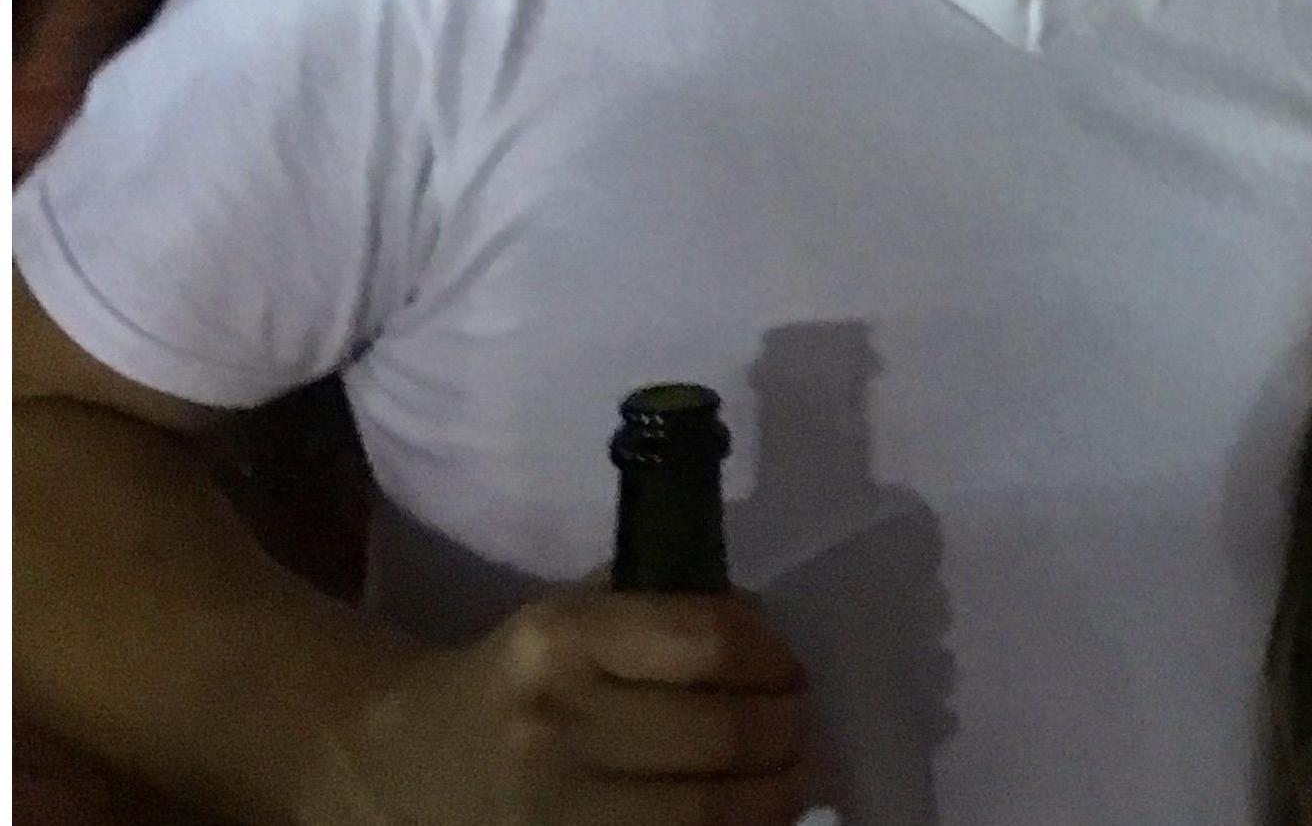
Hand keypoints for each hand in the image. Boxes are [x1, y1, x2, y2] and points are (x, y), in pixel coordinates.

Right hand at [298, 586, 809, 825]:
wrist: (405, 765)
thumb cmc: (516, 677)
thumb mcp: (577, 613)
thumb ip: (668, 611)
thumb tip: (767, 629)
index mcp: (563, 638)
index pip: (708, 642)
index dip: (773, 656)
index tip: (791, 668)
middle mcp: (555, 723)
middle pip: (719, 735)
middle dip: (786, 733)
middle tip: (802, 729)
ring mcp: (550, 811)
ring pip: (702, 816)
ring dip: (771, 798)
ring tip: (790, 779)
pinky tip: (744, 824)